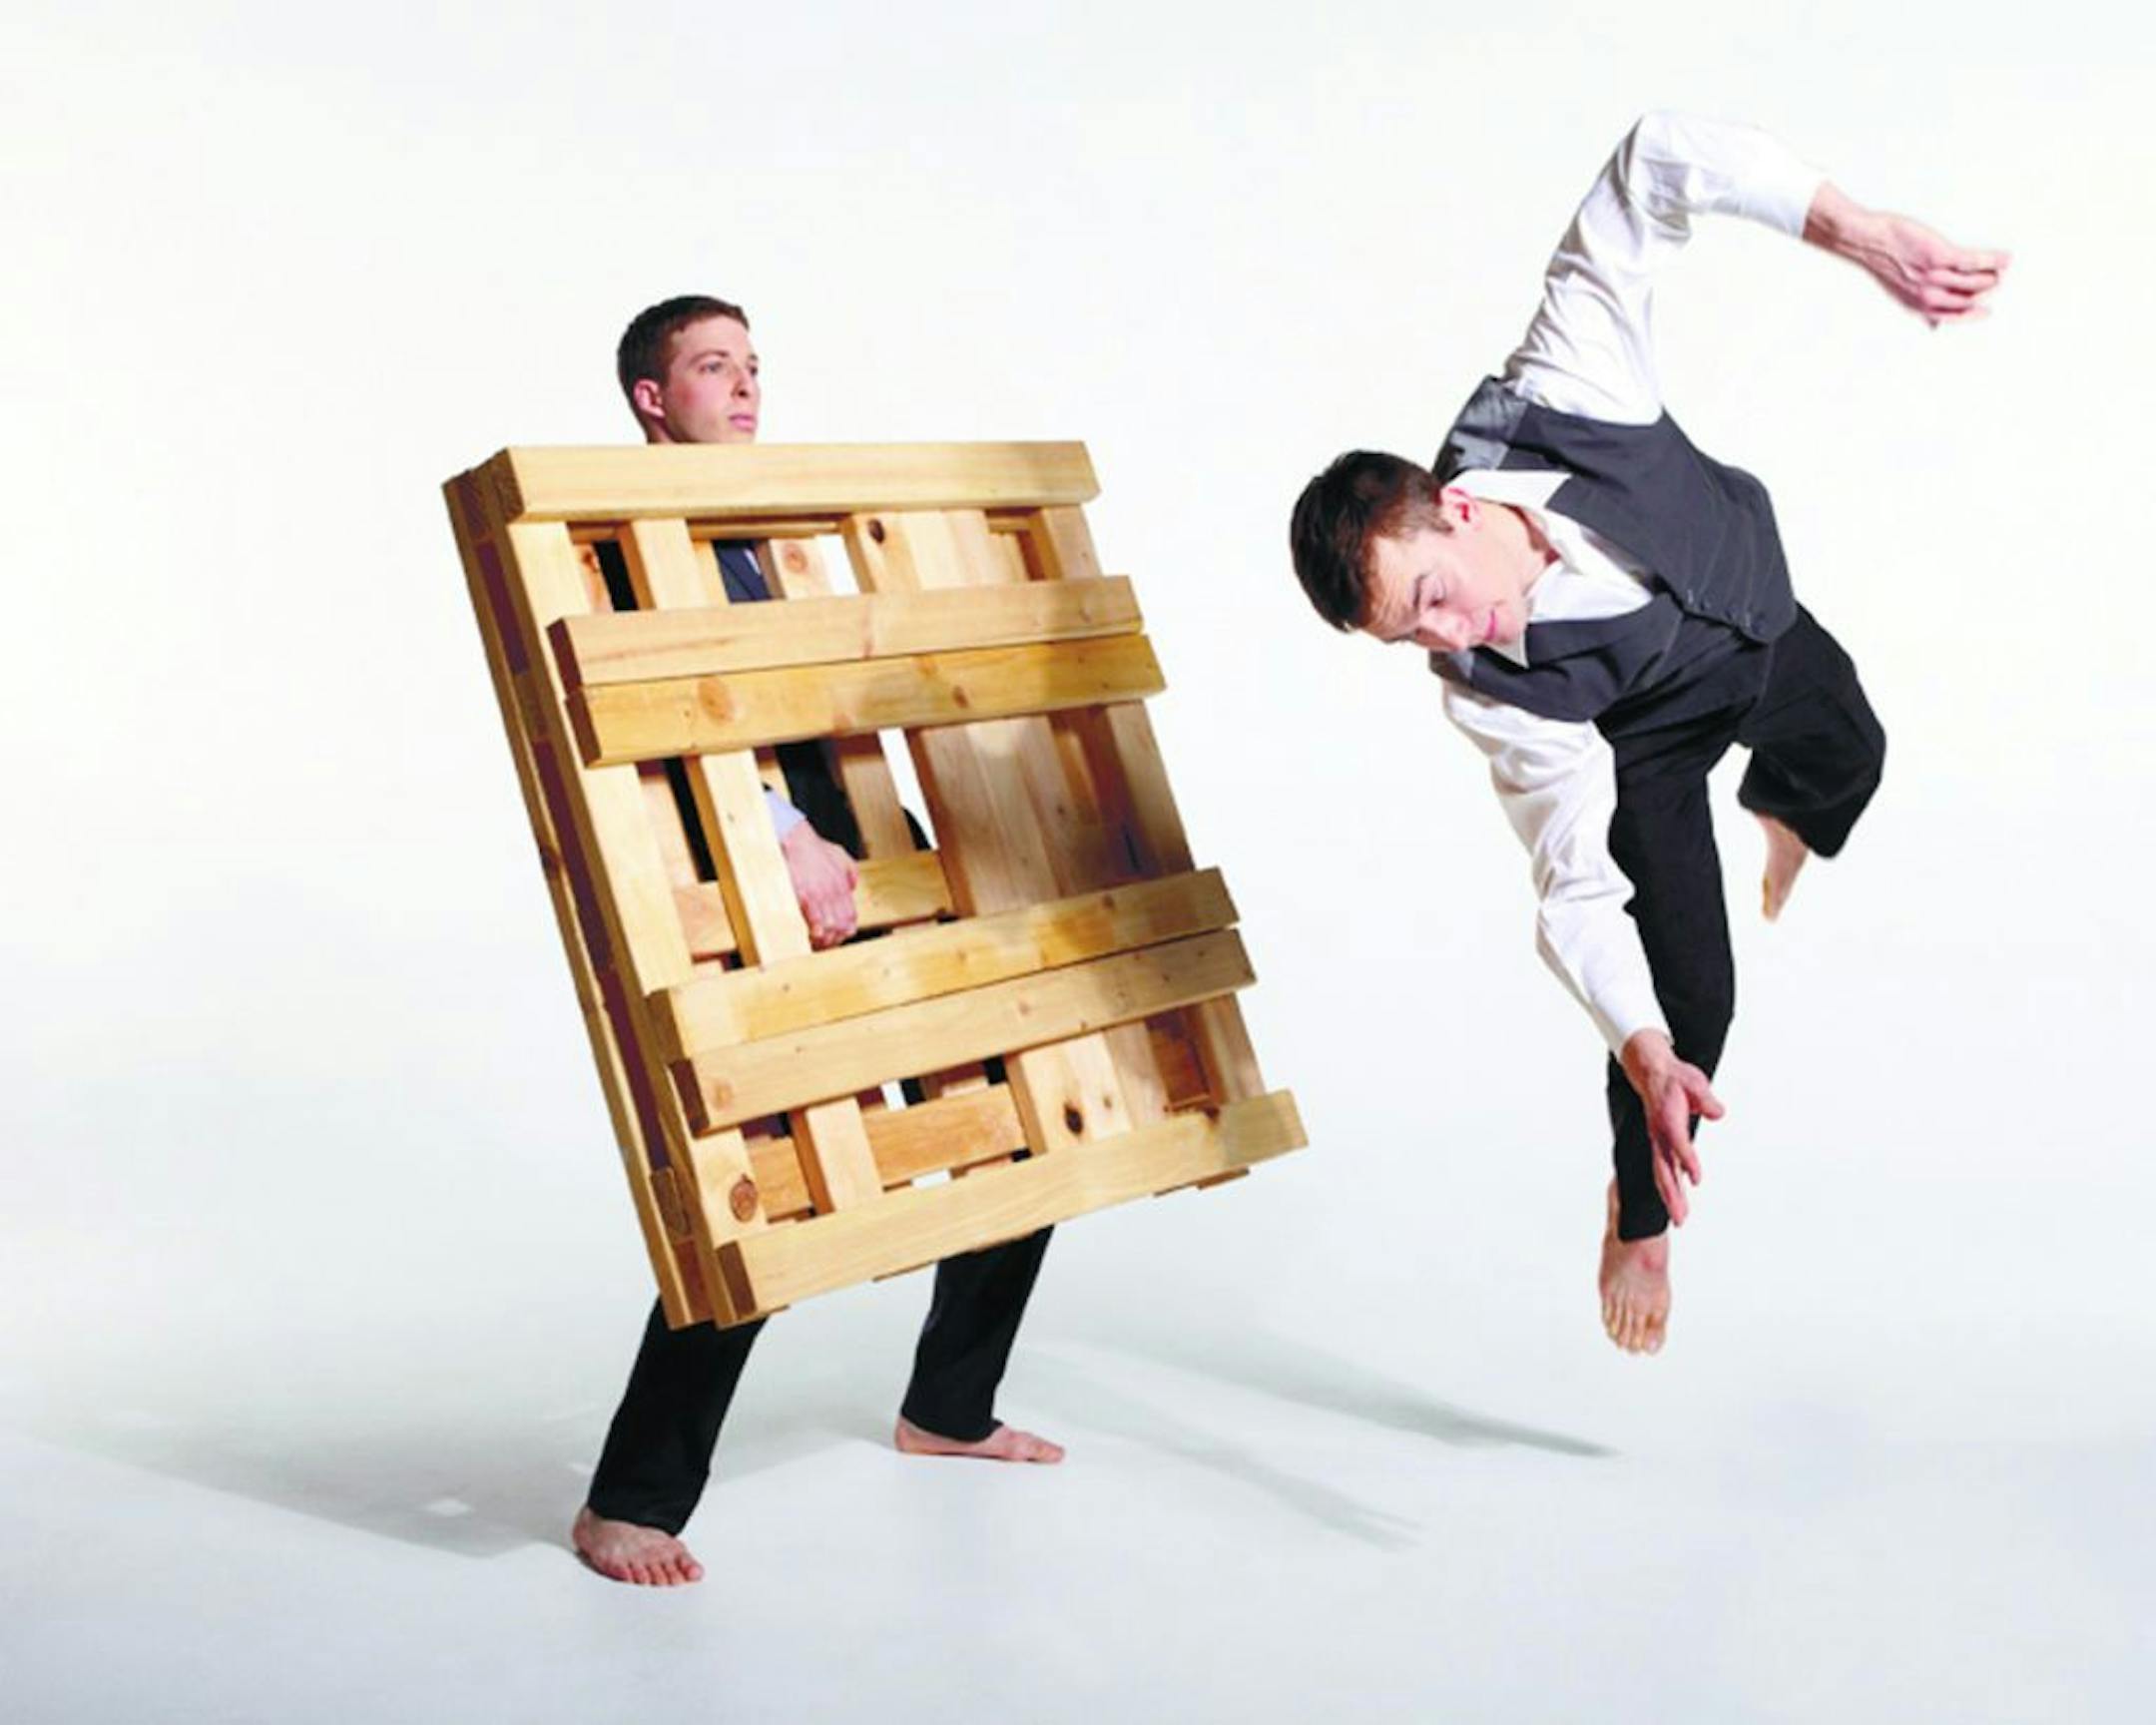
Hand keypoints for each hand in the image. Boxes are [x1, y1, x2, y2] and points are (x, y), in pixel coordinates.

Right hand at [779, 823, 857, 947]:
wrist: (797, 839)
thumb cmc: (815, 848)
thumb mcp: (841, 856)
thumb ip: (850, 872)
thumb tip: (852, 887)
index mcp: (842, 885)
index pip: (851, 914)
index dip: (846, 929)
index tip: (839, 935)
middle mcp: (834, 891)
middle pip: (842, 923)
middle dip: (836, 937)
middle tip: (827, 944)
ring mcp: (820, 893)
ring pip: (830, 923)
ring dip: (825, 937)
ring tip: (818, 943)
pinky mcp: (804, 893)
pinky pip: (814, 916)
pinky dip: (815, 927)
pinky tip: (813, 934)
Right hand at [1620, 1029, 1724, 1225]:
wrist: (1651, 1072)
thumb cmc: (1675, 1077)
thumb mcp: (1694, 1082)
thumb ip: (1705, 1100)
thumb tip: (1718, 1113)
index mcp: (1667, 1118)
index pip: (1678, 1143)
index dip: (1687, 1161)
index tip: (1697, 1179)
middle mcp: (1659, 1134)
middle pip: (1664, 1168)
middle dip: (1672, 1194)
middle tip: (1680, 1218)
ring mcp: (1658, 1141)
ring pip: (1662, 1173)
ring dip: (1670, 1197)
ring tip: (1680, 1219)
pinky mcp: (1660, 1144)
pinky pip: (1663, 1169)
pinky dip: (1668, 1186)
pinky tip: (1676, 1201)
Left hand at [1805, 184, 2009, 327]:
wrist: (1867, 240)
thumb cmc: (1884, 260)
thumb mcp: (1900, 292)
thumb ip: (1920, 306)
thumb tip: (1934, 324)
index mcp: (1918, 306)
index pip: (1953, 317)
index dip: (1973, 316)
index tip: (1987, 312)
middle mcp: (1928, 296)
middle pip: (1970, 300)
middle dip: (1987, 291)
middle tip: (1996, 280)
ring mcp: (1934, 277)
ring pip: (1976, 282)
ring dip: (1993, 275)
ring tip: (2000, 267)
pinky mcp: (1941, 256)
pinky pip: (1975, 261)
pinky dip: (1994, 260)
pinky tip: (2005, 258)